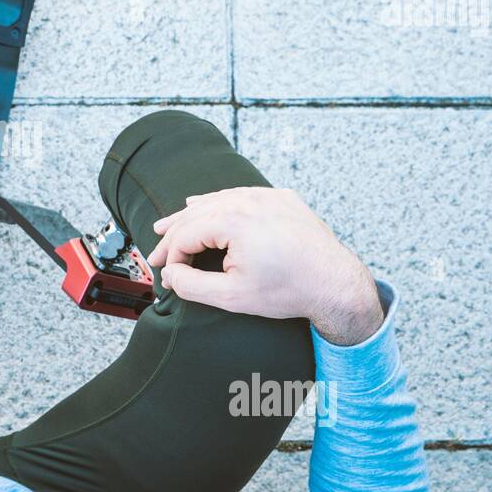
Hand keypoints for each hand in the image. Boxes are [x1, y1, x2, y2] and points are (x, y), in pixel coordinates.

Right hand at [146, 187, 382, 344]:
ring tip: (168, 224)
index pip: (185, 234)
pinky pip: (241, 195)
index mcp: (232, 219)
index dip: (170, 256)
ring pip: (217, 200)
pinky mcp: (282, 199)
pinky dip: (219, 202)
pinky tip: (206, 204)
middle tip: (156, 252)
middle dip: (173, 234)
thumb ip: (192, 286)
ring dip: (191, 214)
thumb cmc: (288, 290)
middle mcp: (248, 200)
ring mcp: (266, 196)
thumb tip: (171, 274)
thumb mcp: (232, 296)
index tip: (166, 274)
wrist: (335, 283)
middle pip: (196, 213)